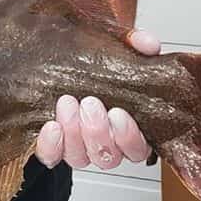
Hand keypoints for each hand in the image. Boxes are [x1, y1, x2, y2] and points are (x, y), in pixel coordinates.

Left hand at [35, 28, 160, 169]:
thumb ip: (133, 42)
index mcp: (128, 126)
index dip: (129, 137)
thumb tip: (148, 43)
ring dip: (74, 134)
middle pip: (108, 157)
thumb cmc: (90, 59)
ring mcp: (77, 145)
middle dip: (98, 131)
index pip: (138, 149)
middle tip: (89, 102)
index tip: (118, 112)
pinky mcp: (53, 145)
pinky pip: (51, 157)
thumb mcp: (113, 44)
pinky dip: (51, 146)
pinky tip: (51, 126)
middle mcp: (104, 142)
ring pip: (81, 158)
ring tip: (68, 103)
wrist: (51, 57)